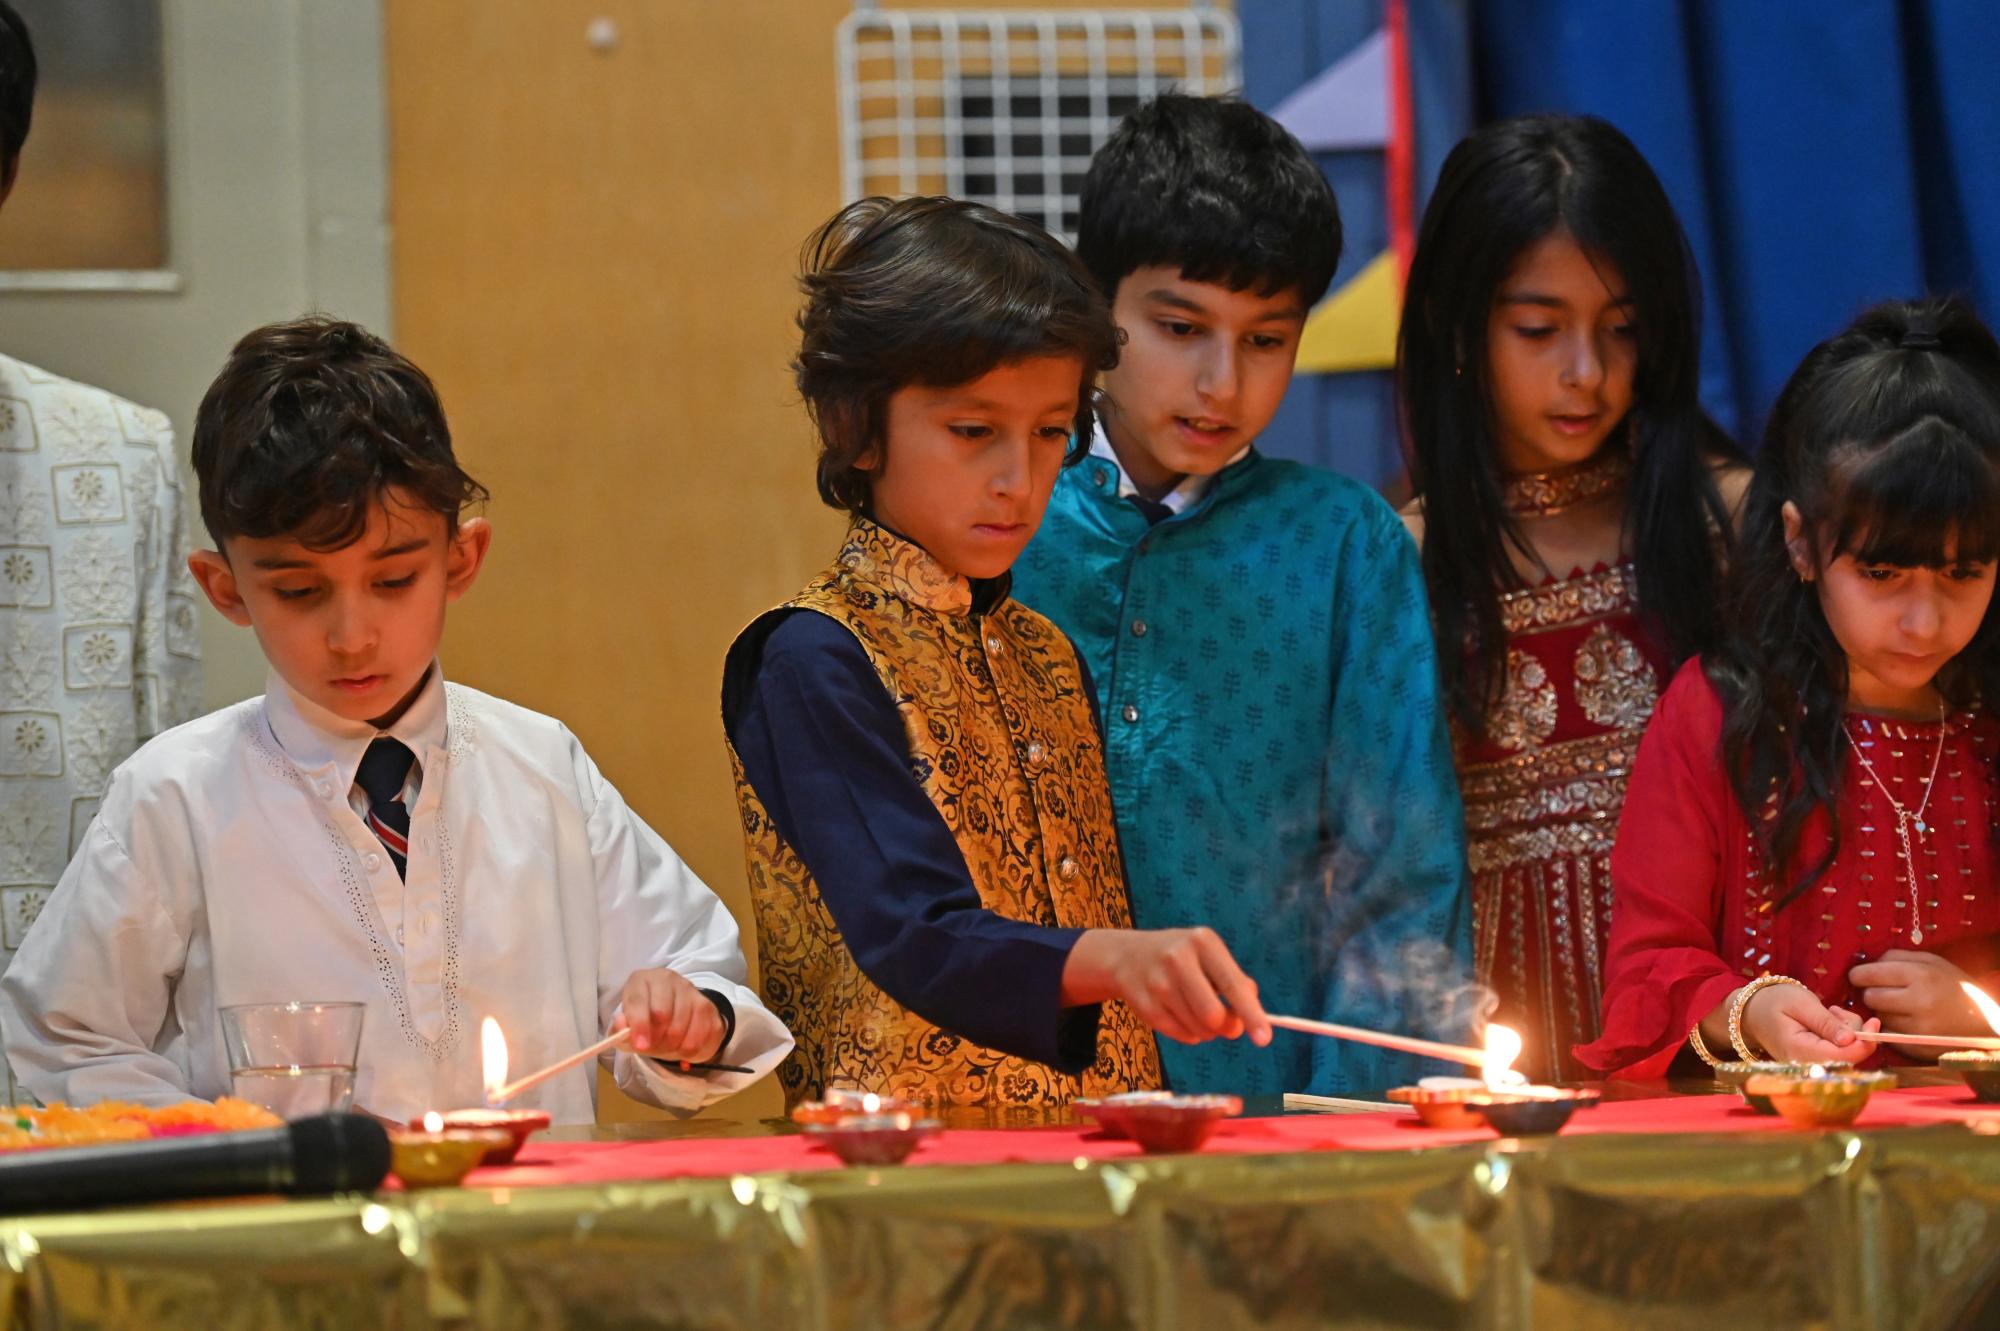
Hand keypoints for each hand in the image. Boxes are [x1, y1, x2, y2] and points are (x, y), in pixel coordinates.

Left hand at [610, 969, 724, 1061]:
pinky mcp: (707, 1005)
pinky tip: (682, 1045)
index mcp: (641, 980)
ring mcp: (690, 990)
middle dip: (656, 1038)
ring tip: (666, 1046)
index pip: (639, 1000)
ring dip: (672, 1046)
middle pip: (663, 1013)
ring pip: (681, 1027)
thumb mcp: (626, 1026)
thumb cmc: (644, 1020)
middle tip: (653, 1047)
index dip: (639, 1024)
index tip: (640, 1046)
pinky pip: (698, 1036)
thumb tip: (622, 1026)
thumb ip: (620, 1028)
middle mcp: (667, 979)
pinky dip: (688, 1049)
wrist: (673, 1016)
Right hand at [1062, 927, 1272, 1045]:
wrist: (1127, 955)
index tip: (1265, 1039)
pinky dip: (1189, 1033)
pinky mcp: (1144, 1005)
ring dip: (1207, 1030)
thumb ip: (1235, 981)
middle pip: (1213, 1015)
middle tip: (1227, 1024)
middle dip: (1226, 1027)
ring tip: (1197, 1011)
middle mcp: (1177, 959)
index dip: (1251, 1014)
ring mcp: (1157, 983)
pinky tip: (1180, 1014)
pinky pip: (1181, 1035)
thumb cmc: (1182, 959)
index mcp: (1202, 942)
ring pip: (1198, 1029)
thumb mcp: (1209, 955)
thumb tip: (1250, 1016)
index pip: (1233, 985)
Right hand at [1735, 983, 1876, 1064]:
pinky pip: (1840, 1051)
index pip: (1845, 1057)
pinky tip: (1827, 1021)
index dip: (1865, 1042)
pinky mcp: (1817, 1062)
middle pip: (1850, 1056)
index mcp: (1801, 1051)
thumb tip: (1851, 1039)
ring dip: (1847, 1030)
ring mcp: (1813, 1065)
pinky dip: (1841, 1035)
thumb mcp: (1800, 1004)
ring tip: (1828, 1012)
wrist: (1751, 1012)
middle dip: (1853, 1031)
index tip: (1874, 1022)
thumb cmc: (1773, 1002)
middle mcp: (1809, 1065)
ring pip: (1848, 1052)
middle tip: (1835, 1009)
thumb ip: (1826, 1023)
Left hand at [1850, 949, 1985, 1043]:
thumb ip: (1898, 958)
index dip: (1859, 975)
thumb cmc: (1955, 988)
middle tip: (1883, 992)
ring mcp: (1918, 1028)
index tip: (1858, 976)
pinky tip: (1906, 1023)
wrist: (1986, 1024)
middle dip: (1871, 993)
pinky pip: (1887, 1036)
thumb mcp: (1932, 962)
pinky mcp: (1917, 1048)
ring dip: (1882, 1012)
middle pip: (1869, 997)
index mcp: (1922, 975)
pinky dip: (1890, 1029)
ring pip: (1877, 1017)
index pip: (1869, 974)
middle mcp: (1919, 1002)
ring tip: (1900, 1008)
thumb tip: (1866, 963)